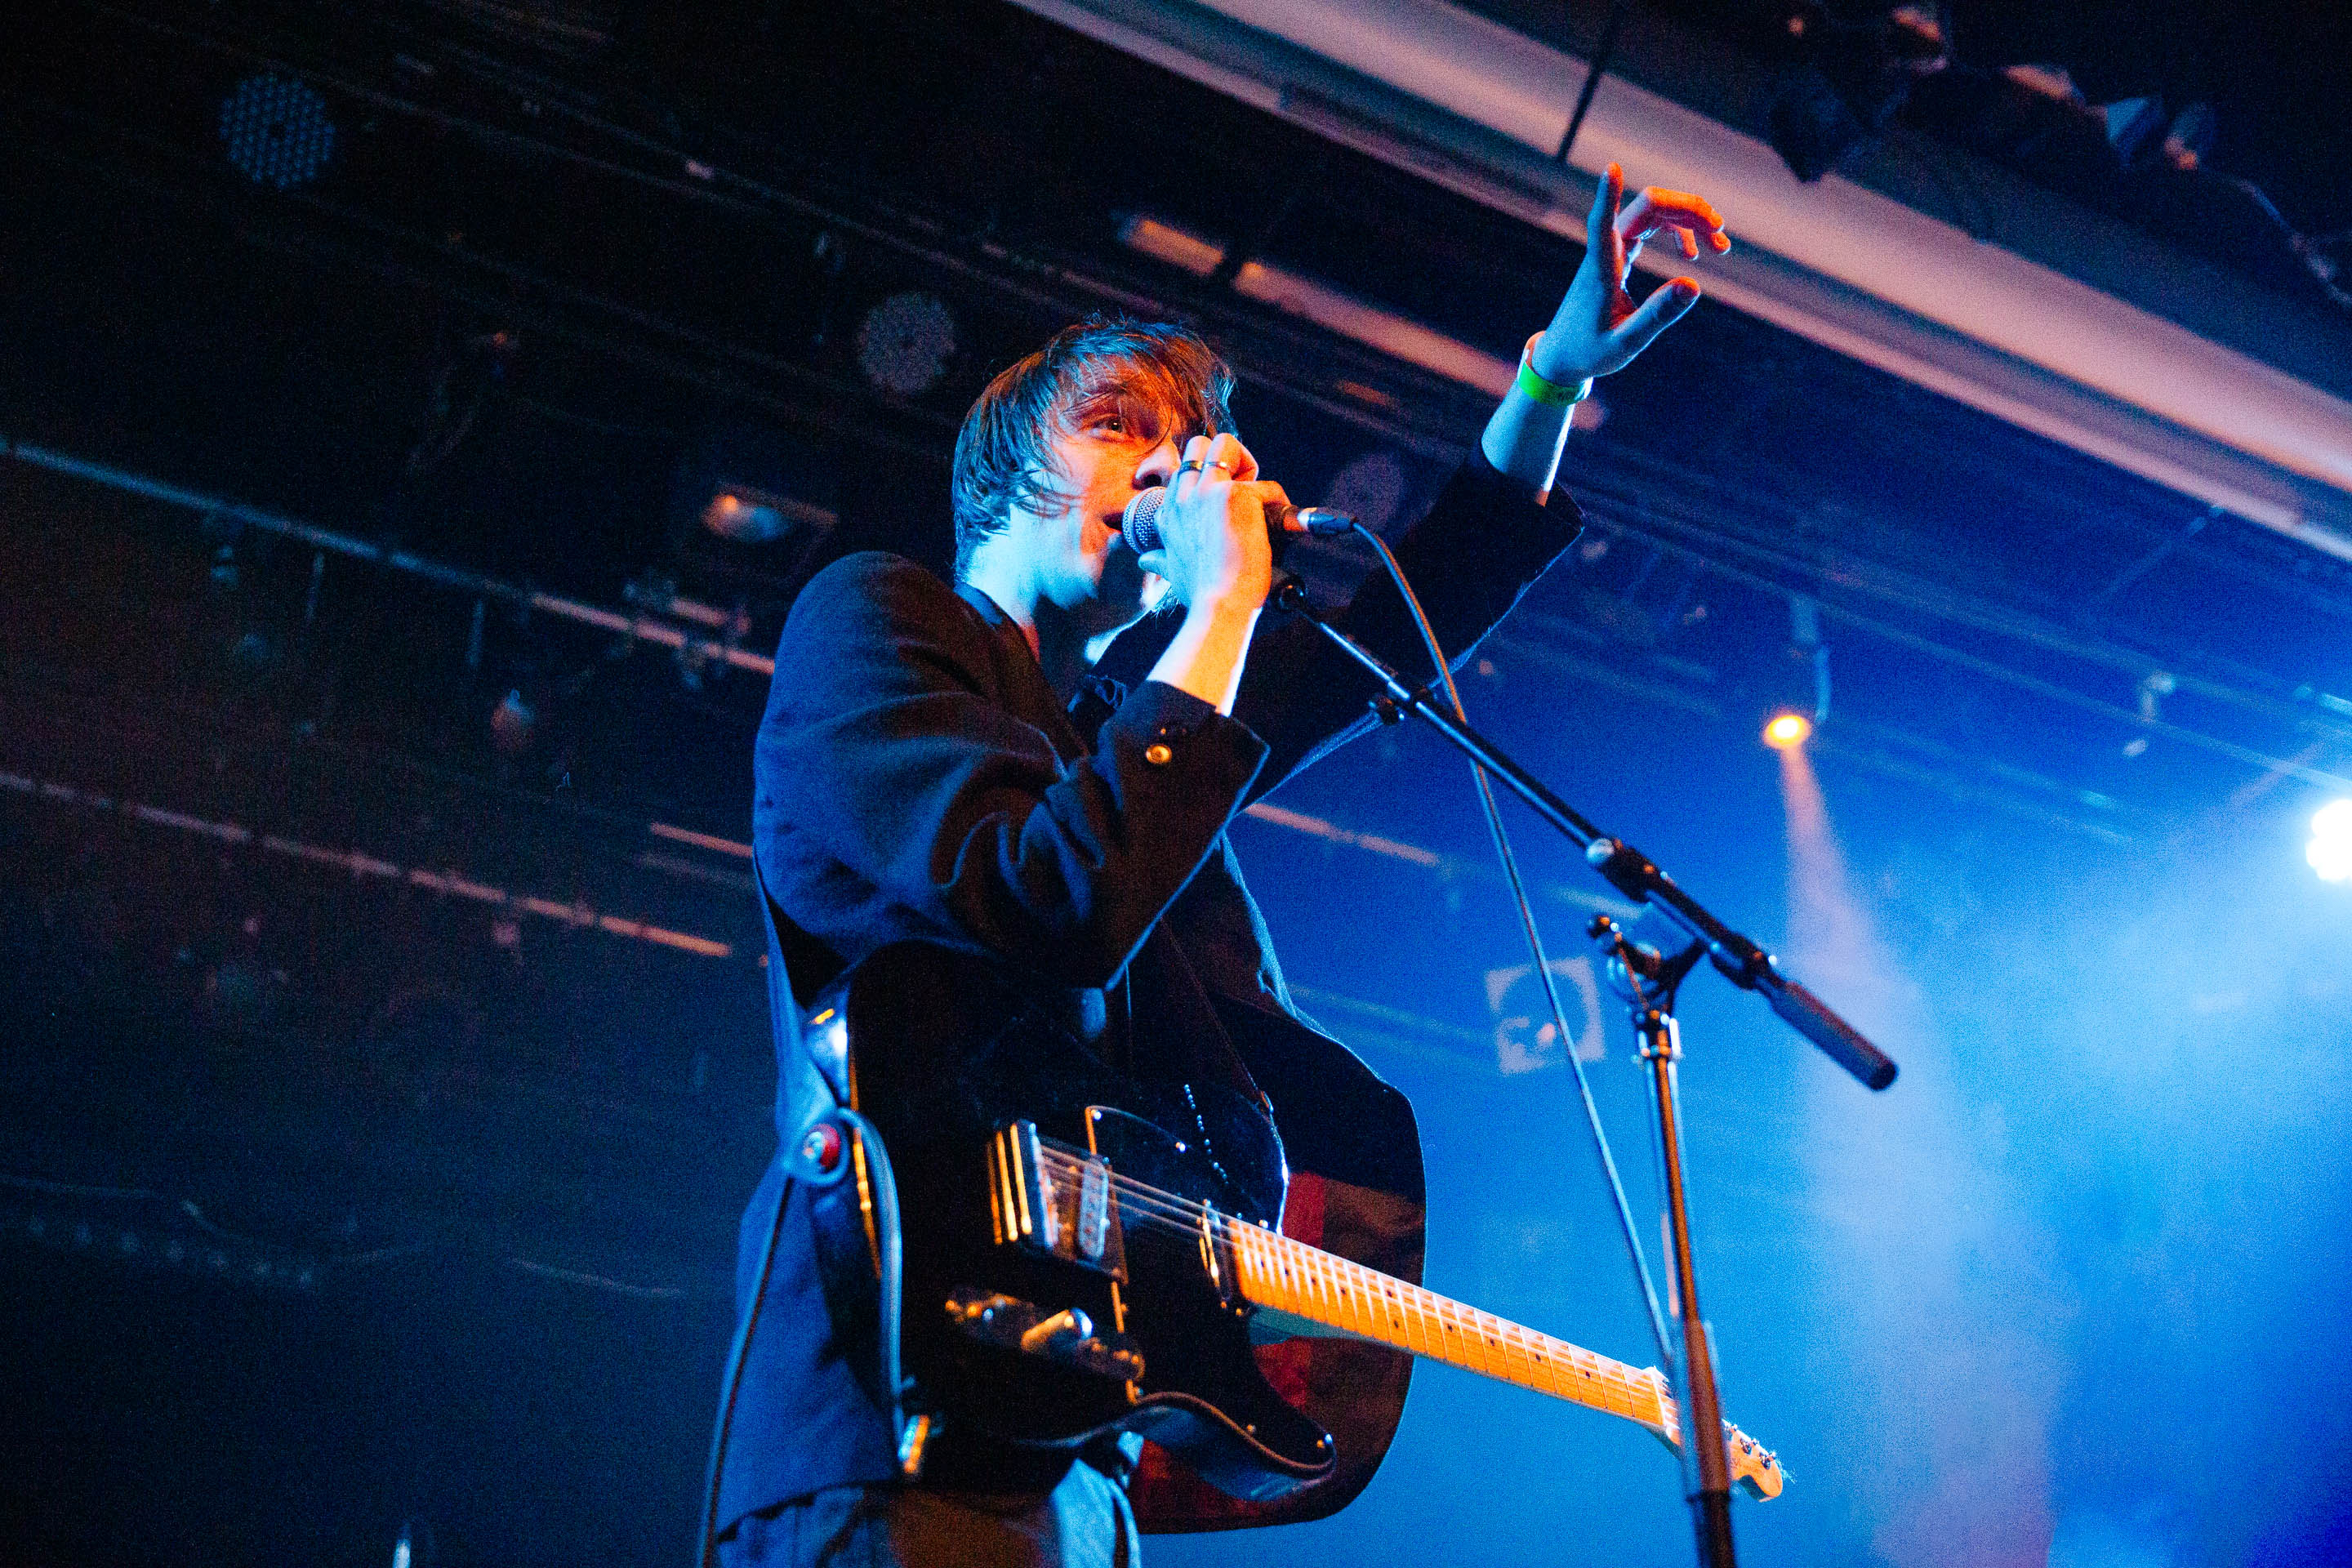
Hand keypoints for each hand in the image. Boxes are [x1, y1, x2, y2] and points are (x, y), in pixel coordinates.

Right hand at [1134, 433, 1283, 617]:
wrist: (1220, 605)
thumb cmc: (1200, 594)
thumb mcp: (1173, 572)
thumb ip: (1160, 561)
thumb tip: (1145, 561)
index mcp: (1168, 513)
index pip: (1184, 472)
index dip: (1206, 481)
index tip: (1222, 509)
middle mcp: (1183, 497)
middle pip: (1199, 444)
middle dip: (1224, 456)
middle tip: (1242, 490)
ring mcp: (1207, 492)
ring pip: (1226, 443)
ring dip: (1246, 463)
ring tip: (1255, 497)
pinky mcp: (1235, 496)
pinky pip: (1265, 484)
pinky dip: (1277, 501)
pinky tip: (1277, 525)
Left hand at [1531, 163, 1728, 384]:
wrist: (1564, 355)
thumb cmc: (1589, 352)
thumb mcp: (1627, 342)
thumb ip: (1657, 316)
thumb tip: (1693, 285)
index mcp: (1601, 270)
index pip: (1603, 222)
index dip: (1608, 195)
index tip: (1611, 167)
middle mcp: (1606, 251)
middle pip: (1647, 207)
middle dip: (1687, 210)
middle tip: (1721, 234)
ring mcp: (1612, 249)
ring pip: (1653, 214)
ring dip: (1688, 219)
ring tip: (1720, 245)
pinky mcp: (1618, 255)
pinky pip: (1650, 228)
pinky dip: (1676, 232)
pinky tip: (1692, 254)